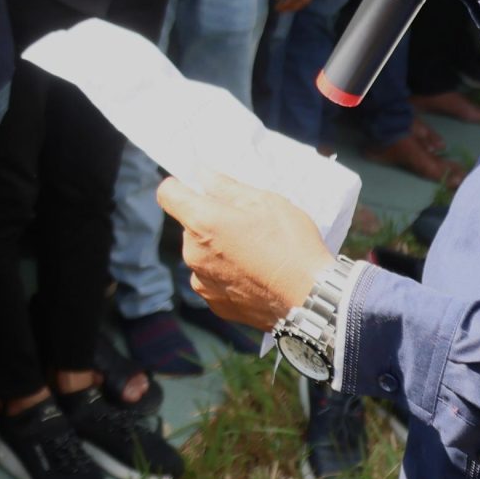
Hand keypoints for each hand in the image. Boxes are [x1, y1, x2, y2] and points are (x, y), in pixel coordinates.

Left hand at [160, 172, 334, 331]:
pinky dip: (228, 274)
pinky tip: (256, 275)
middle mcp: (193, 253)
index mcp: (202, 222)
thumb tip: (202, 174)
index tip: (196, 187)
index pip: (168, 194)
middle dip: (211, 220)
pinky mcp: (216, 304)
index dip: (180, 186)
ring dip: (219, 249)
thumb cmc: (292, 245)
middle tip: (246, 223)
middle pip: (190, 226)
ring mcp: (202, 282)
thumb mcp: (265, 202)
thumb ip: (226, 186)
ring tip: (255, 252)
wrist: (312, 299)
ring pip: (202, 253)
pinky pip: (213, 280)